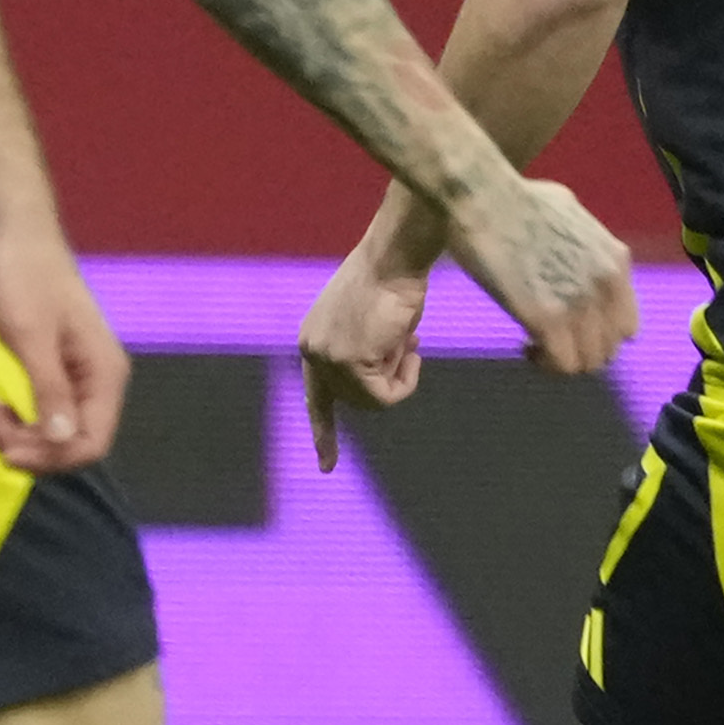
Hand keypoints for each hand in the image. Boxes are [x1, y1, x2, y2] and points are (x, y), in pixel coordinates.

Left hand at [0, 226, 127, 474]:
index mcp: (104, 373)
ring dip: (20, 434)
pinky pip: (45, 412)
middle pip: (73, 442)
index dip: (51, 457)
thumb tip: (62, 439)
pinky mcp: (58, 370)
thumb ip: (49, 388)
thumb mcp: (31, 336)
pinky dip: (19, 418)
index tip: (5, 449)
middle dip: (29, 445)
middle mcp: (99, 381)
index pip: (92, 443)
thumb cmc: (23, 278)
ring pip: (56, 431)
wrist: (14, 234)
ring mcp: (79, 377)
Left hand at [298, 230, 431, 472]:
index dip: (324, 432)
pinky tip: (412, 349)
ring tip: (405, 338)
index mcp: (312, 339)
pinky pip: (386, 397)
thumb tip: (382, 379)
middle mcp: (311, 351)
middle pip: (356, 400)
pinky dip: (405, 382)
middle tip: (406, 344)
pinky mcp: (347, 363)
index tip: (326, 467)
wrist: (395, 256)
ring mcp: (326, 358)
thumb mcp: (372, 324)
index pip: (316, 396)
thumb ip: (368, 355)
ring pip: (372, 401)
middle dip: (388, 378)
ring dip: (399, 375)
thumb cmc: (394, 280)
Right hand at [439, 171, 637, 377]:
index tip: (572, 326)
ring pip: (586, 362)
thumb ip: (586, 245)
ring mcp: (578, 305)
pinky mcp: (546, 319)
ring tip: (537, 344)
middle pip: (608, 349)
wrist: (485, 198)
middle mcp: (606, 287)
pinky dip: (544, 362)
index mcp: (616, 262)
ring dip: (562, 360)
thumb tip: (574, 254)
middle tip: (552, 340)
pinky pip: (560, 363)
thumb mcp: (574, 215)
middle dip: (580, 350)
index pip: (626, 325)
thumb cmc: (520, 198)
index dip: (598, 333)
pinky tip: (525, 344)